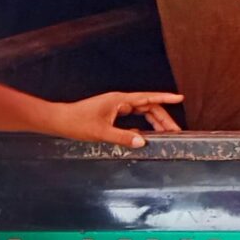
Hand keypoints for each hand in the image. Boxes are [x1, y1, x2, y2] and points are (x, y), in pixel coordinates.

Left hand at [49, 92, 183, 148]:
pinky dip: (142, 124)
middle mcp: (119, 101)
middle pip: (147, 106)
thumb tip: (142, 142)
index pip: (147, 98)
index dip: (165, 98)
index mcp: (119, 101)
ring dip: (154, 121)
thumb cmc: (77, 123)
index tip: (180, 98)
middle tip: (175, 130)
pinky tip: (146, 134)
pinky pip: (133, 116)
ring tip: (166, 133)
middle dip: (163, 117)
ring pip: (141, 112)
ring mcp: (115, 106)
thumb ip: (123, 137)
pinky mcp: (111, 113)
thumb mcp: (101, 133)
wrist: (59, 120)